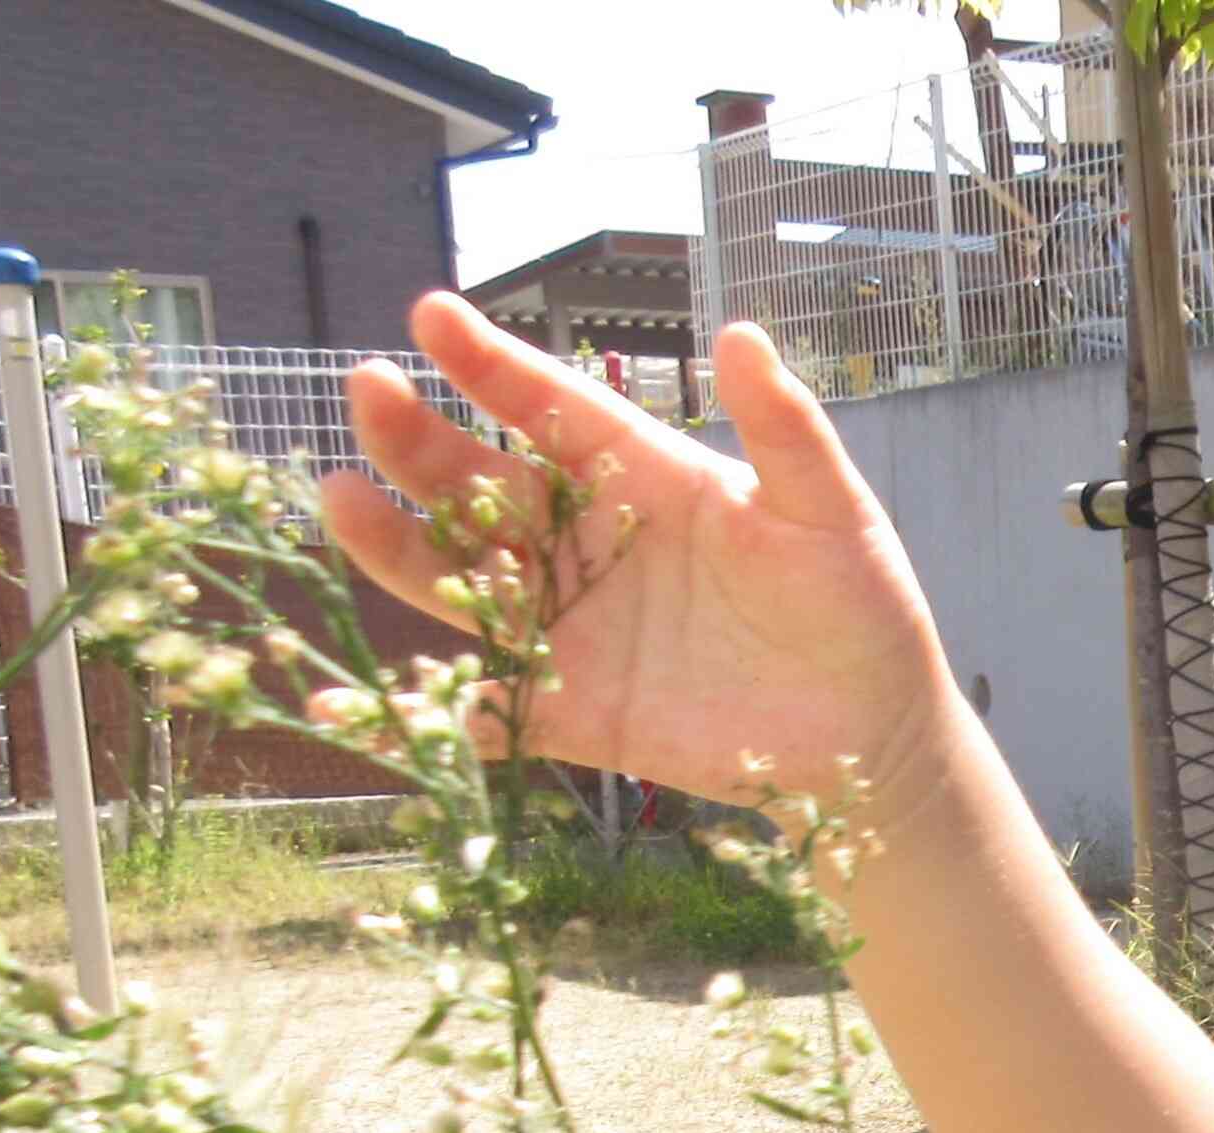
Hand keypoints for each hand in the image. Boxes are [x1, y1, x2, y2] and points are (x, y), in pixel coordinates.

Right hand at [324, 295, 956, 809]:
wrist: (874, 734)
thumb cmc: (859, 607)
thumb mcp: (831, 512)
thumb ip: (786, 432)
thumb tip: (743, 335)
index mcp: (646, 478)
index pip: (554, 408)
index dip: (493, 365)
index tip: (431, 316)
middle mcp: (591, 545)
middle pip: (485, 484)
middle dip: (421, 441)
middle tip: (366, 391)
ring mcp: (576, 627)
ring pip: (463, 580)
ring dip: (397, 545)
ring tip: (338, 498)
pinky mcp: (577, 712)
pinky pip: (487, 707)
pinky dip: (424, 711)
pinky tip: (351, 701)